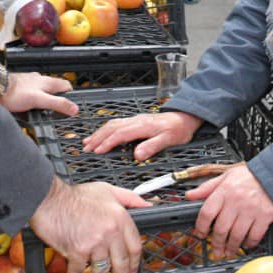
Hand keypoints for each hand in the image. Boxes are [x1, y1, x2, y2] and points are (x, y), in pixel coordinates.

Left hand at [0, 72, 77, 115]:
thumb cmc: (14, 93)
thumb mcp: (39, 100)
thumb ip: (57, 103)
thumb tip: (74, 108)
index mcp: (46, 82)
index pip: (66, 85)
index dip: (70, 95)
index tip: (72, 106)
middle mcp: (39, 80)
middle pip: (54, 89)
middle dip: (56, 100)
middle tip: (56, 111)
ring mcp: (29, 83)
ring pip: (42, 92)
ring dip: (43, 101)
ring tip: (41, 112)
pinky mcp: (20, 88)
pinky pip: (30, 95)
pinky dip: (32, 102)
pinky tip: (28, 109)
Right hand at [28, 179, 147, 272]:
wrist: (48, 198)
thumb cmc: (74, 195)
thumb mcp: (106, 189)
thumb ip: (128, 198)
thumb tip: (147, 204)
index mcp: (119, 217)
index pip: (135, 246)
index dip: (135, 262)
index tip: (132, 269)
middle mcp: (110, 231)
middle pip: (122, 262)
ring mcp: (94, 242)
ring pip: (103, 270)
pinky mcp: (77, 251)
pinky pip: (79, 272)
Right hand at [82, 110, 201, 161]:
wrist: (186, 117)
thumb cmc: (179, 129)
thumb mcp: (169, 140)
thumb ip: (152, 146)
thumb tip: (137, 155)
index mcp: (143, 126)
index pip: (120, 134)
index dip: (107, 142)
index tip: (97, 151)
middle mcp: (136, 121)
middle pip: (112, 127)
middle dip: (97, 138)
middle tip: (86, 149)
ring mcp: (135, 120)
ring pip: (112, 124)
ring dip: (99, 133)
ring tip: (87, 142)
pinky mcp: (136, 121)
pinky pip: (116, 123)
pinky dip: (106, 129)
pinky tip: (101, 134)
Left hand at [186, 163, 272, 259]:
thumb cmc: (248, 176)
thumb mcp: (225, 176)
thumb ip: (207, 188)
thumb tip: (189, 196)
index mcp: (224, 191)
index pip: (207, 212)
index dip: (201, 227)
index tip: (200, 234)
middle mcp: (236, 201)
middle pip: (221, 229)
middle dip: (216, 243)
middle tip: (216, 251)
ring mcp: (251, 210)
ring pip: (236, 235)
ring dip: (231, 247)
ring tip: (228, 252)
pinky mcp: (264, 216)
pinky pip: (254, 235)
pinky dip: (249, 243)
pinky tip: (245, 244)